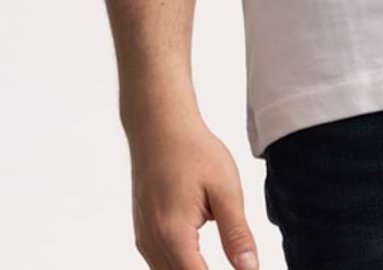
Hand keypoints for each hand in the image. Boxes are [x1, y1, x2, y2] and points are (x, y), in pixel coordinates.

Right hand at [127, 111, 259, 269]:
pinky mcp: (143, 234)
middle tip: (238, 263)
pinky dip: (181, 266)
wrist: (159, 126)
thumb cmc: (194, 151)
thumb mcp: (225, 189)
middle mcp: (152, 243)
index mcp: (173, 234)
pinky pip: (160, 264)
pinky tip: (200, 257)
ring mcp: (144, 240)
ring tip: (219, 259)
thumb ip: (237, 234)